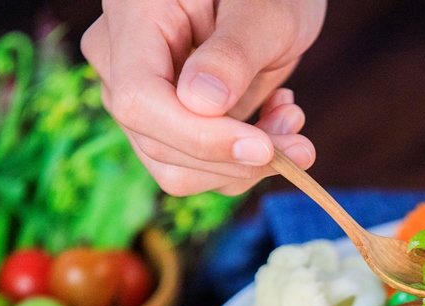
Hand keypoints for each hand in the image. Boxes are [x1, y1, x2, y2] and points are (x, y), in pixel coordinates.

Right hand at [81, 0, 325, 195]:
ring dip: (245, 165)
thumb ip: (234, 53)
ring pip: (178, 169)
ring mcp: (142, 98)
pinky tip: (275, 117)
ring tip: (291, 118)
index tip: (264, 148)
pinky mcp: (169, 124)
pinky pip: (199, 166)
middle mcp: (123, 63)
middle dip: (236, 159)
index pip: (140, 101)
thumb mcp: (266, 10)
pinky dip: (245, 161)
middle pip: (159, 144)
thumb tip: (200, 104)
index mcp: (134, 18)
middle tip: (302, 141)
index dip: (201, 137)